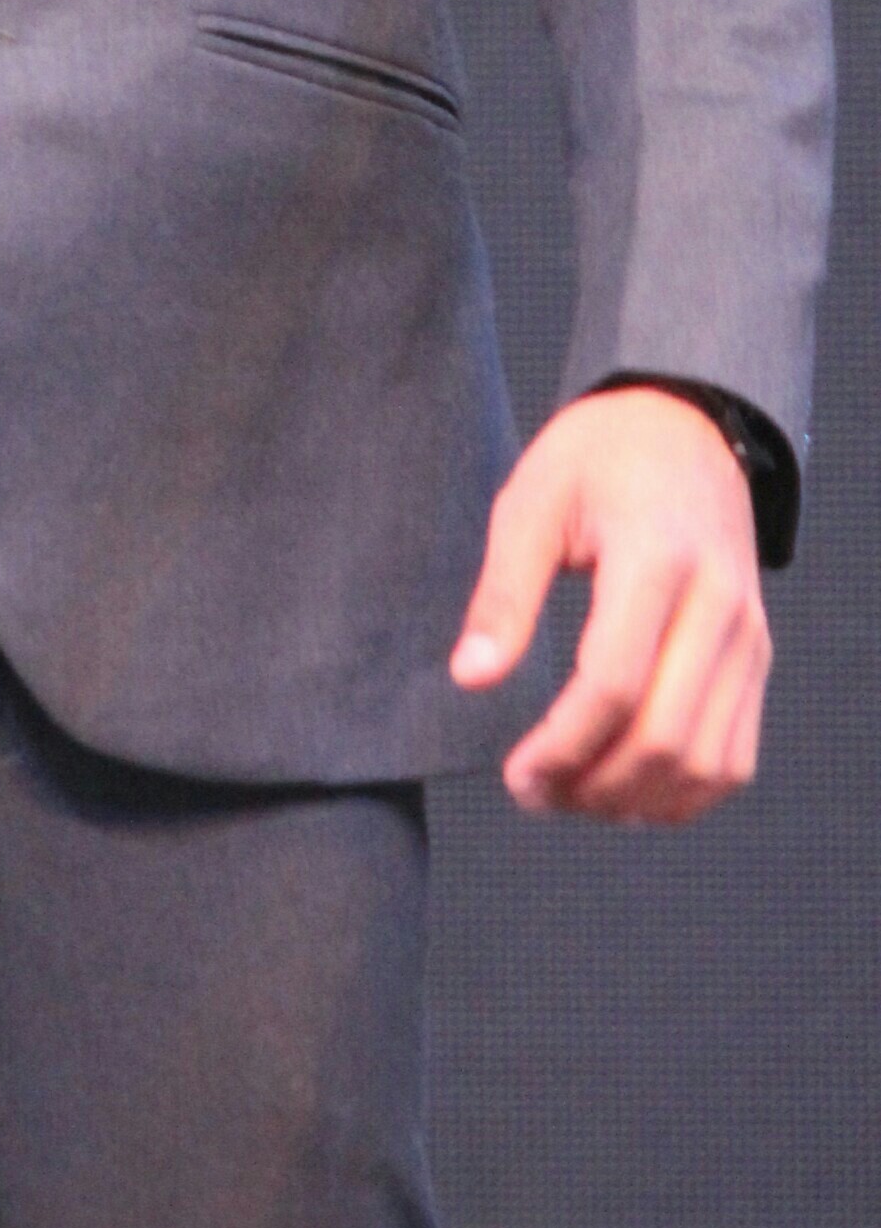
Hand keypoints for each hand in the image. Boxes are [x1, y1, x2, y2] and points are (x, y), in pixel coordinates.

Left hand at [451, 386, 768, 820]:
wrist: (684, 425)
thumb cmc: (599, 457)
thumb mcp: (531, 500)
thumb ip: (504, 592)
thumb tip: (471, 677)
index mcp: (657, 559)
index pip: (615, 685)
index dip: (562, 747)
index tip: (515, 772)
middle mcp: (718, 605)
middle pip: (666, 739)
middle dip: (592, 786)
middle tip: (533, 791)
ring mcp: (747, 636)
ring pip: (708, 764)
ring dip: (637, 802)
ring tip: (574, 794)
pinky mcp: (757, 657)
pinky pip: (735, 757)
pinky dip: (684, 794)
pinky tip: (626, 787)